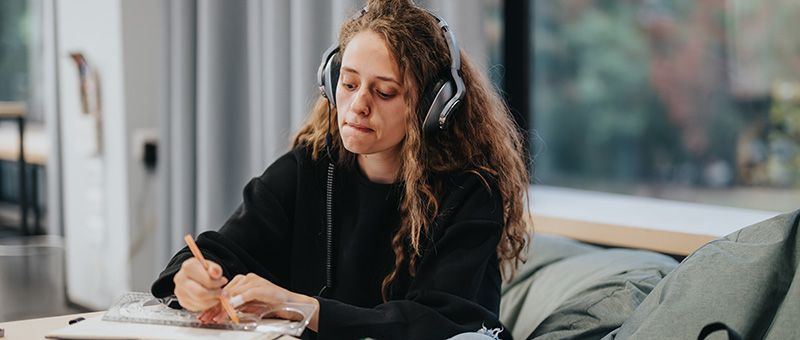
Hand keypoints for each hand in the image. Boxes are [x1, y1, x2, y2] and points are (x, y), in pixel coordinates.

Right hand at [173, 258, 228, 311]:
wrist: (192, 275)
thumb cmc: (203, 270)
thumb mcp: (211, 266)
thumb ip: (215, 269)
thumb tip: (216, 274)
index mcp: (188, 267)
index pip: (207, 281)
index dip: (218, 283)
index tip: (224, 281)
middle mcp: (180, 279)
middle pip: (201, 294)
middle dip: (215, 295)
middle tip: (223, 293)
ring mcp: (179, 292)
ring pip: (200, 303)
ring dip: (213, 301)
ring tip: (217, 294)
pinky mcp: (182, 302)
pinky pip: (197, 308)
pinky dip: (207, 305)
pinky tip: (210, 298)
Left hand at [198, 273, 319, 330]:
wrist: (290, 304)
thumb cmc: (271, 304)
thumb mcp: (250, 306)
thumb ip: (236, 306)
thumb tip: (220, 311)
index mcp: (243, 281)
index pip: (224, 292)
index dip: (214, 304)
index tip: (206, 315)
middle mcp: (247, 278)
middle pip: (226, 292)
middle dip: (216, 307)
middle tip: (208, 318)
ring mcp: (254, 281)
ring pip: (234, 293)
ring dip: (224, 307)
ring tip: (218, 317)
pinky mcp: (260, 286)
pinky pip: (246, 293)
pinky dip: (237, 301)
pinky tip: (231, 308)